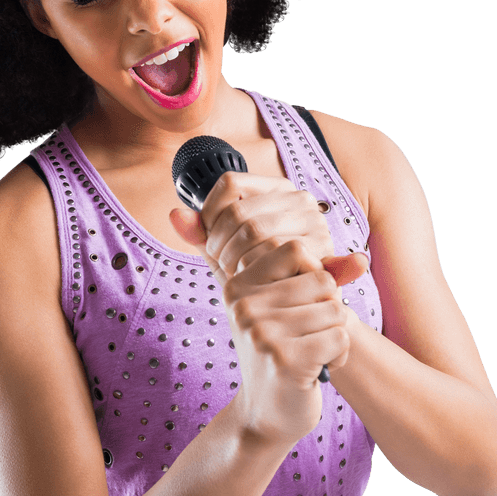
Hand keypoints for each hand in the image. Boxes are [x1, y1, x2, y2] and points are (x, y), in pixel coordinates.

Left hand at [169, 170, 365, 289]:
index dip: (209, 213)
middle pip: (239, 209)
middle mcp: (301, 199)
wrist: (295, 313)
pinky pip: (274, 253)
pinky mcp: (321, 249)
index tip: (210, 241)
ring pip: (255, 229)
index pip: (230, 183)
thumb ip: (200, 232)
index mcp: (276, 189)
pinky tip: (254, 279)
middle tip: (222, 265)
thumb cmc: (259, 276)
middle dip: (219, 242)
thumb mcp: (224, 251)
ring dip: (236, 257)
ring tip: (237, 274)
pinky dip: (257, 269)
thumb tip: (175, 215)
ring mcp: (315, 223)